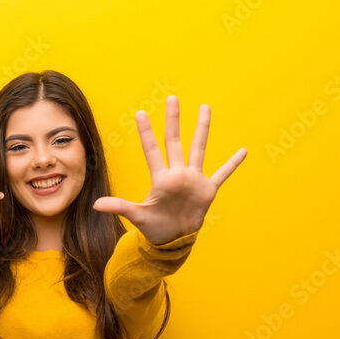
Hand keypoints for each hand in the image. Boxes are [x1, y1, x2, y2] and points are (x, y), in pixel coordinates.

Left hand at [92, 95, 246, 244]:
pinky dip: (232, 164)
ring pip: (198, 148)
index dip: (146, 132)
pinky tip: (243, 151)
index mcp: (161, 178)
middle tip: (172, 97)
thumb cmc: (154, 228)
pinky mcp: (207, 190)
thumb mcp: (138, 216)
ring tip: (205, 108)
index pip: (152, 150)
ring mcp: (193, 179)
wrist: (173, 240)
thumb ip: (120, 207)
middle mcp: (177, 173)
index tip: (140, 113)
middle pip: (174, 141)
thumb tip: (96, 205)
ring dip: (202, 129)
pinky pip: (222, 174)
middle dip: (173, 120)